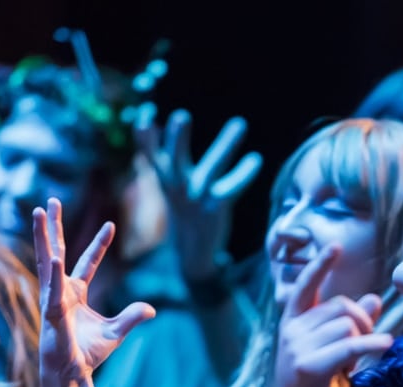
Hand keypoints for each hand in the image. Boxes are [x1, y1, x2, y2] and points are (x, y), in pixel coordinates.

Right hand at [33, 199, 155, 386]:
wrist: (72, 374)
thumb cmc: (88, 353)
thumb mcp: (117, 331)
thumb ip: (132, 316)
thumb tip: (151, 308)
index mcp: (75, 293)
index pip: (88, 261)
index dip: (99, 244)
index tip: (111, 224)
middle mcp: (61, 291)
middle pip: (57, 251)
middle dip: (54, 227)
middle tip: (50, 201)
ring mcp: (53, 299)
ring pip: (47, 261)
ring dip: (43, 237)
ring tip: (38, 212)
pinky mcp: (51, 313)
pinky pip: (53, 290)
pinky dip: (55, 274)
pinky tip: (55, 255)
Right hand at [135, 105, 262, 281]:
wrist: (192, 255)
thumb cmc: (184, 212)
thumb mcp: (169, 186)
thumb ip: (163, 159)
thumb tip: (151, 126)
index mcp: (165, 181)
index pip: (150, 155)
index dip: (146, 137)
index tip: (146, 114)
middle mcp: (177, 189)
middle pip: (174, 160)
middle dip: (176, 140)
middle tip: (182, 116)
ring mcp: (196, 200)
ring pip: (212, 168)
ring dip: (226, 146)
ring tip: (240, 123)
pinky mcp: (215, 210)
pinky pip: (232, 188)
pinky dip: (244, 173)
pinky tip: (256, 159)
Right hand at [272, 247, 392, 386]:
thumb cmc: (320, 385)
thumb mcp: (336, 350)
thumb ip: (352, 324)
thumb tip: (374, 298)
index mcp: (293, 323)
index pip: (306, 287)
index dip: (320, 266)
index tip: (335, 247)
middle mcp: (291, 331)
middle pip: (340, 306)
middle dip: (363, 319)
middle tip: (371, 341)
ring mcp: (296, 347)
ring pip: (347, 326)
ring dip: (364, 340)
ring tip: (356, 362)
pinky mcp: (307, 366)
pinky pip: (349, 346)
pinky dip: (371, 345)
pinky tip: (387, 345)